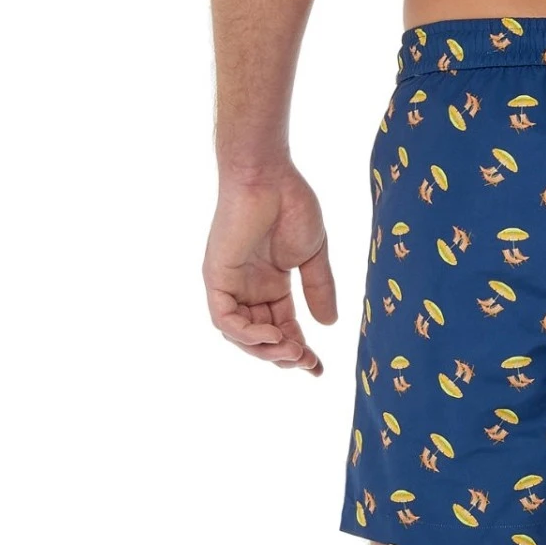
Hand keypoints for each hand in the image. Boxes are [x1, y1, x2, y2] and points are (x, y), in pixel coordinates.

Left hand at [203, 168, 337, 373]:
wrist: (269, 176)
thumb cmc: (292, 204)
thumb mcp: (312, 254)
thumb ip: (319, 288)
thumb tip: (328, 325)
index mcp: (271, 284)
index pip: (283, 327)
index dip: (299, 350)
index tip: (319, 368)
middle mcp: (248, 289)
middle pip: (261, 337)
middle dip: (284, 355)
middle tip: (307, 363)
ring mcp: (230, 284)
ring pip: (240, 334)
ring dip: (265, 350)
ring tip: (292, 352)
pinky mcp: (216, 278)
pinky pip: (224, 318)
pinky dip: (245, 333)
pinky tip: (271, 336)